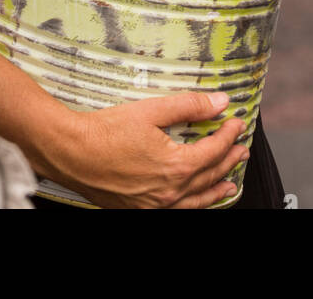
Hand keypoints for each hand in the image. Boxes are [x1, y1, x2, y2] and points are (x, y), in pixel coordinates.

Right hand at [47, 90, 247, 209]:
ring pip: (196, 200)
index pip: (214, 150)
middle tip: (241, 150)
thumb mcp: (151, 110)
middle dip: (228, 160)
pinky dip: (193, 203)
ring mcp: (155, 205)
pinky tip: (194, 198)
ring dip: (216, 189)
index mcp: (175, 166)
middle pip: (209, 176)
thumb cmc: (105, 132)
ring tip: (230, 184)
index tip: (236, 123)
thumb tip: (219, 102)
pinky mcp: (140, 210)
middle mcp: (169, 192)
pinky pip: (177, 210)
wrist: (71, 153)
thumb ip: (189, 106)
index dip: (228, 134)